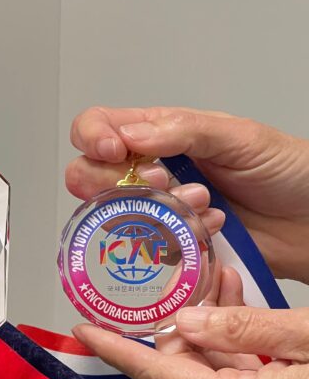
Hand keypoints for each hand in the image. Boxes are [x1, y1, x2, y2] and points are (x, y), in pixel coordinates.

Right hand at [66, 107, 308, 282]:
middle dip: (113, 183)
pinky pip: (145, 252)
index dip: (92, 138)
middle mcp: (150, 172)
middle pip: (89, 175)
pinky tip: (209, 230)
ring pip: (112, 216)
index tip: (113, 153)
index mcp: (160, 134)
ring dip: (149, 213)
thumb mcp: (239, 136)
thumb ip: (183, 130)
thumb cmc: (289, 170)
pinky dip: (172, 242)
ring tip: (199, 207)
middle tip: (158, 185)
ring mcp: (157, 211)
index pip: (99, 126)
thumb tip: (130, 136)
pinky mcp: (170, 248)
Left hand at [74, 267, 308, 378]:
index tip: (84, 330)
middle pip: (185, 368)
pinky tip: (240, 310)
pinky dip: (235, 348)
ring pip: (211, 370)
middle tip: (191, 278)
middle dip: (183, 322)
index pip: (159, 375)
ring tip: (222, 282)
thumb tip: (185, 322)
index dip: (116, 350)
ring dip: (214, 330)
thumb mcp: (308, 337)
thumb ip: (243, 328)